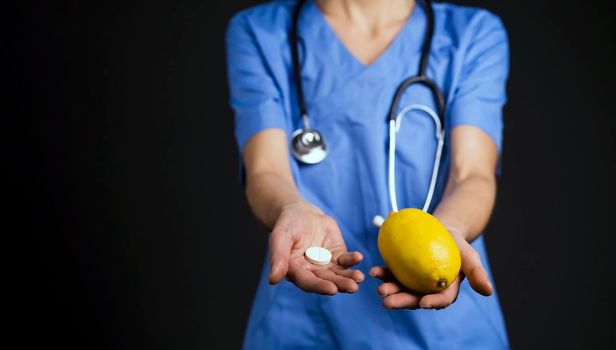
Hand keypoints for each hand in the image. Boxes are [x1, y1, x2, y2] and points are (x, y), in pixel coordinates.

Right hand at [268, 202, 364, 294]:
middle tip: (353, 287)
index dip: (320, 286)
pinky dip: (353, 260)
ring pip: (339, 273)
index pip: (308, 282)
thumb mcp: (280, 237)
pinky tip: (358, 257)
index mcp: (296, 272)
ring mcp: (326, 264)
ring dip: (349, 276)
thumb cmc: (286, 225)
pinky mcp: (337, 254)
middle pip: (327, 280)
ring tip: (360, 277)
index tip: (332, 289)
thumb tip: (272, 280)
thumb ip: (277, 258)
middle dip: (340, 284)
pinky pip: (346, 260)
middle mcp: (312, 272)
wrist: (299, 212)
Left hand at [370, 229, 492, 308]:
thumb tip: (488, 292)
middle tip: (386, 301)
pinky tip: (374, 271)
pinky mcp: (401, 271)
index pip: (440, 300)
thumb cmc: (457, 244)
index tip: (422, 302)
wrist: (441, 230)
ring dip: (389, 290)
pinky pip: (391, 275)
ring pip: (400, 289)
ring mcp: (412, 281)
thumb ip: (477, 273)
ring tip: (378, 289)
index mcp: (445, 290)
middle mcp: (426, 290)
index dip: (432, 302)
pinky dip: (383, 274)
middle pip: (414, 298)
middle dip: (401, 301)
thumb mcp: (469, 256)